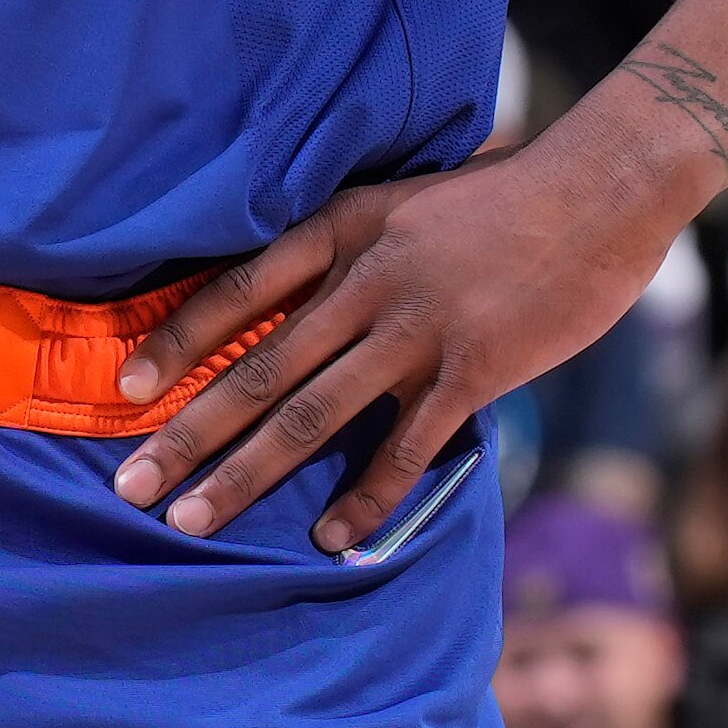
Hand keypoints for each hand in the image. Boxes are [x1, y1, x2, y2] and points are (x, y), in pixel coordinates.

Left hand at [107, 146, 663, 551]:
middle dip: (188, 433)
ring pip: (311, 415)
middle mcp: (365, 279)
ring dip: (246, 475)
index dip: (176, 341)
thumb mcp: (404, 201)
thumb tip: (296, 300)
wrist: (601, 188)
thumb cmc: (505, 195)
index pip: (237, 289)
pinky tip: (330, 540)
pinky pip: (404, 449)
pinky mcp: (472, 370)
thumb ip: (350, 249)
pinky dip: (365, 500)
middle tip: (131, 486)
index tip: (126, 386)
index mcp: (342, 227)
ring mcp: (417, 329)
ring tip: (192, 521)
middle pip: (258, 367)